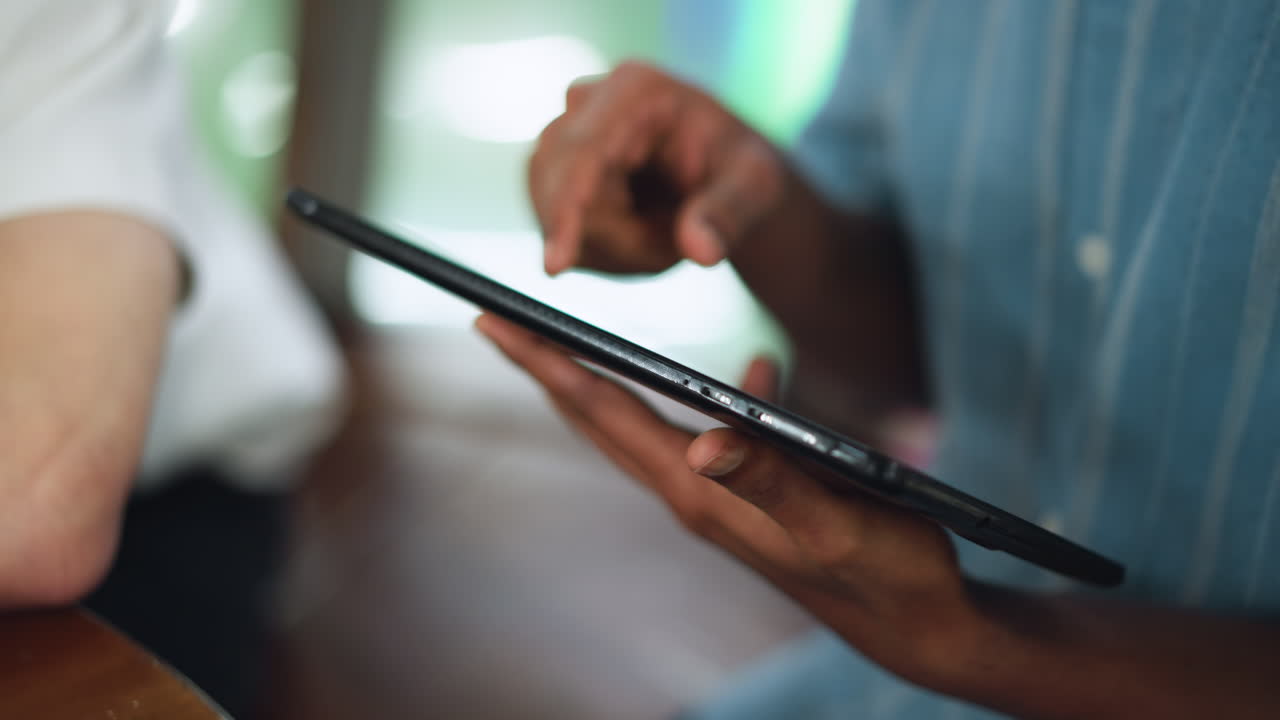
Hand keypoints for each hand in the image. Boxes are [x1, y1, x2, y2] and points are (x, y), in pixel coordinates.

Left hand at [475, 313, 982, 685]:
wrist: (912, 622)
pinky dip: (706, 398)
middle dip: (547, 369)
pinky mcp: (746, 497)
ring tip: (568, 345)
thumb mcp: (833, 522)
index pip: (606, 414)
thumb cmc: (881, 573)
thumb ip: (771, 479)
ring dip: (602, 383)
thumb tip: (704, 442)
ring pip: (640, 426)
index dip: (548, 364)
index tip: (495, 322)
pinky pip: (708, 432)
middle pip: (601, 419)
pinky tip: (755, 370)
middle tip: (498, 322)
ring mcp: (717, 497)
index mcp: (701, 493)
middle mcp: (695, 494)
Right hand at [529, 61, 788, 274]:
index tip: (556, 266)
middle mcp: (588, 104)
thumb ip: (727, 215)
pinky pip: (556, 225)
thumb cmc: (739, 171)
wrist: (723, 175)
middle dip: (615, 239)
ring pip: (554, 212)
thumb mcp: (753, 188)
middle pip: (561, 189)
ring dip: (610, 246)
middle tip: (672, 250)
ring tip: (665, 235)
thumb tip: (702, 250)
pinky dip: (600, 247)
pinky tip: (639, 234)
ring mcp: (564, 136)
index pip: (582, 153)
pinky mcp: (553, 169)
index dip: (565, 209)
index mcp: (636, 91)